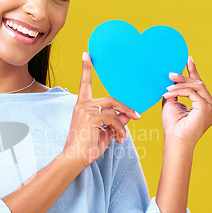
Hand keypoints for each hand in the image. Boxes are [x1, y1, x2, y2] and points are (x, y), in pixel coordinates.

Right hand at [61, 52, 140, 169]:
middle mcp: (82, 105)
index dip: (86, 68)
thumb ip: (115, 122)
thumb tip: (128, 115)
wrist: (74, 159)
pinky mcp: (90, 117)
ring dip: (123, 122)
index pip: (84, 83)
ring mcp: (85, 110)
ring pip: (113, 110)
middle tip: (137, 116)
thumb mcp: (104, 131)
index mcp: (82, 105)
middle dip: (125, 108)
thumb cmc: (87, 146)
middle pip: (111, 99)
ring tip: (124, 135)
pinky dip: (120, 129)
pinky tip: (120, 138)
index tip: (86, 54)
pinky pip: (113, 119)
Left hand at [161, 55, 211, 148]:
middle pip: (199, 85)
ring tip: (167, 86)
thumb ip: (174, 92)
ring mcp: (211, 108)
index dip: (193, 72)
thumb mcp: (172, 104)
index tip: (188, 59)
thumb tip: (171, 80)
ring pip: (196, 87)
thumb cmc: (172, 126)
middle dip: (184, 77)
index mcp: (206, 106)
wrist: (174, 141)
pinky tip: (168, 94)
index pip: (200, 86)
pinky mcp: (206, 109)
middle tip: (170, 74)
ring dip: (179, 84)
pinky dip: (179, 91)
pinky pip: (192, 93)